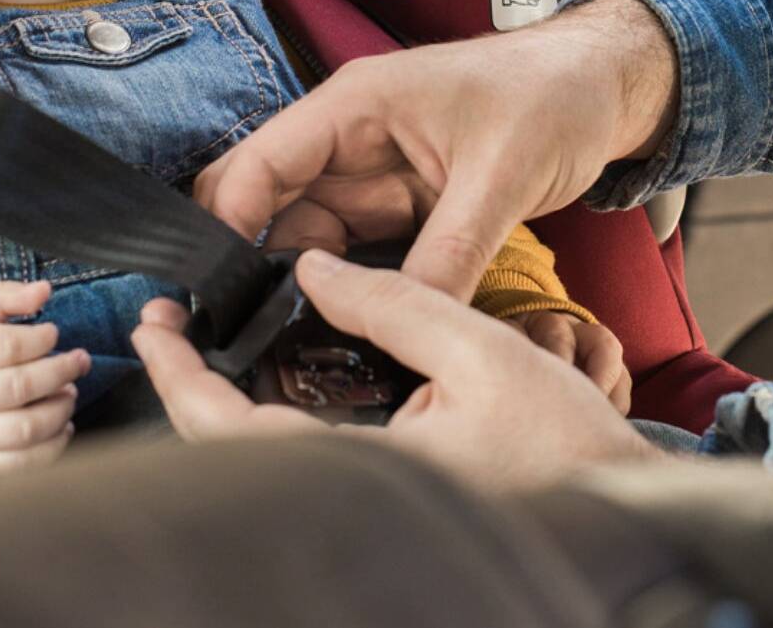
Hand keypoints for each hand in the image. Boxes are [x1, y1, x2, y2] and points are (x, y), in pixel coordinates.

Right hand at [0, 280, 90, 474]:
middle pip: (18, 388)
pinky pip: (18, 464)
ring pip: (22, 430)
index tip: (52, 331)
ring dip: (60, 409)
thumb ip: (4, 297)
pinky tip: (63, 424)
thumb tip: (43, 291)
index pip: (1, 347)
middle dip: (61, 371)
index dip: (37, 338)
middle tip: (79, 359)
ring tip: (70, 391)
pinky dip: (51, 448)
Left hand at [131, 252, 661, 490]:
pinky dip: (270, 414)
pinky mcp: (385, 496)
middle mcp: (352, 497)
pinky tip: (275, 371)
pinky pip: (303, 458)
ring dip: (223, 400)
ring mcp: (366, 502)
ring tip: (209, 338)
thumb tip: (314, 269)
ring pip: (263, 458)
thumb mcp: (481, 349)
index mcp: (365, 472)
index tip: (155, 325)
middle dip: (188, 386)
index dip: (181, 376)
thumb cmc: (563, 439)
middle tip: (169, 325)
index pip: (233, 432)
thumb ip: (394, 302)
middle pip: (231, 452)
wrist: (617, 502)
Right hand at [194, 0, 677, 300]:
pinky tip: (345, 331)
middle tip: (249, 340)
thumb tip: (408, 324)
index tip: (217, 299)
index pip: (260, 163)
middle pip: (268, 205)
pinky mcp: (400, 203)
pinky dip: (346, 289)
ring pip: (308, 237)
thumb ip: (450, 254)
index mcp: (356, 106)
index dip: (228, 227)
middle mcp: (351, 139)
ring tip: (293, 349)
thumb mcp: (502, 177)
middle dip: (252, 267)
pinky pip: (354, 252)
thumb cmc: (552, 96)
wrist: (602, 87)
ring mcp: (373, 173)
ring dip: (301, 287)